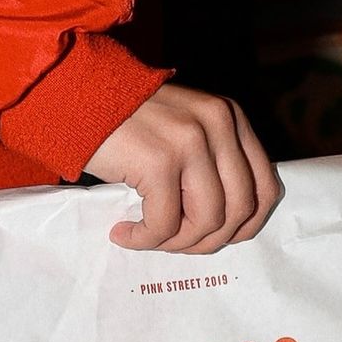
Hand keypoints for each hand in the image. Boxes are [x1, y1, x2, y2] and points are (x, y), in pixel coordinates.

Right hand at [83, 83, 278, 253]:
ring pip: (207, 221)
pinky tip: (124, 233)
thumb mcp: (182, 130)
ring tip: (148, 238)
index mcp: (230, 119)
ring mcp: (191, 142)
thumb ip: (210, 161)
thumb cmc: (124, 123)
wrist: (75, 98)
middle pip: (240, 210)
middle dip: (209, 240)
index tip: (214, 238)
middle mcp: (218, 126)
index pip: (266, 188)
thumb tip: (224, 221)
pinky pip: (164, 224)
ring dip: (176, 242)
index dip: (245, 226)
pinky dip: (144, 239)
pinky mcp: (159, 162)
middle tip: (176, 244)